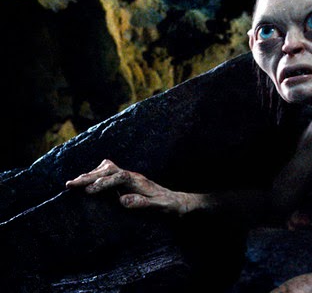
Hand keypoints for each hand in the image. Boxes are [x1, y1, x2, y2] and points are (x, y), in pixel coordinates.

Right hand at [66, 159, 198, 215]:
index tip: (88, 191)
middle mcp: (132, 176)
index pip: (118, 177)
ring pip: (107, 168)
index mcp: (139, 181)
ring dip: (90, 174)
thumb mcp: (158, 207)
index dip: (103, 183)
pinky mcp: (127, 181)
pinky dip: (96, 175)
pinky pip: (109, 173)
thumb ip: (142, 204)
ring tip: (73, 183)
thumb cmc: (168, 206)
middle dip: (89, 176)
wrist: (177, 202)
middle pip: (109, 169)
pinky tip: (87, 183)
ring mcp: (129, 177)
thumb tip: (122, 201)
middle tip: (70, 184)